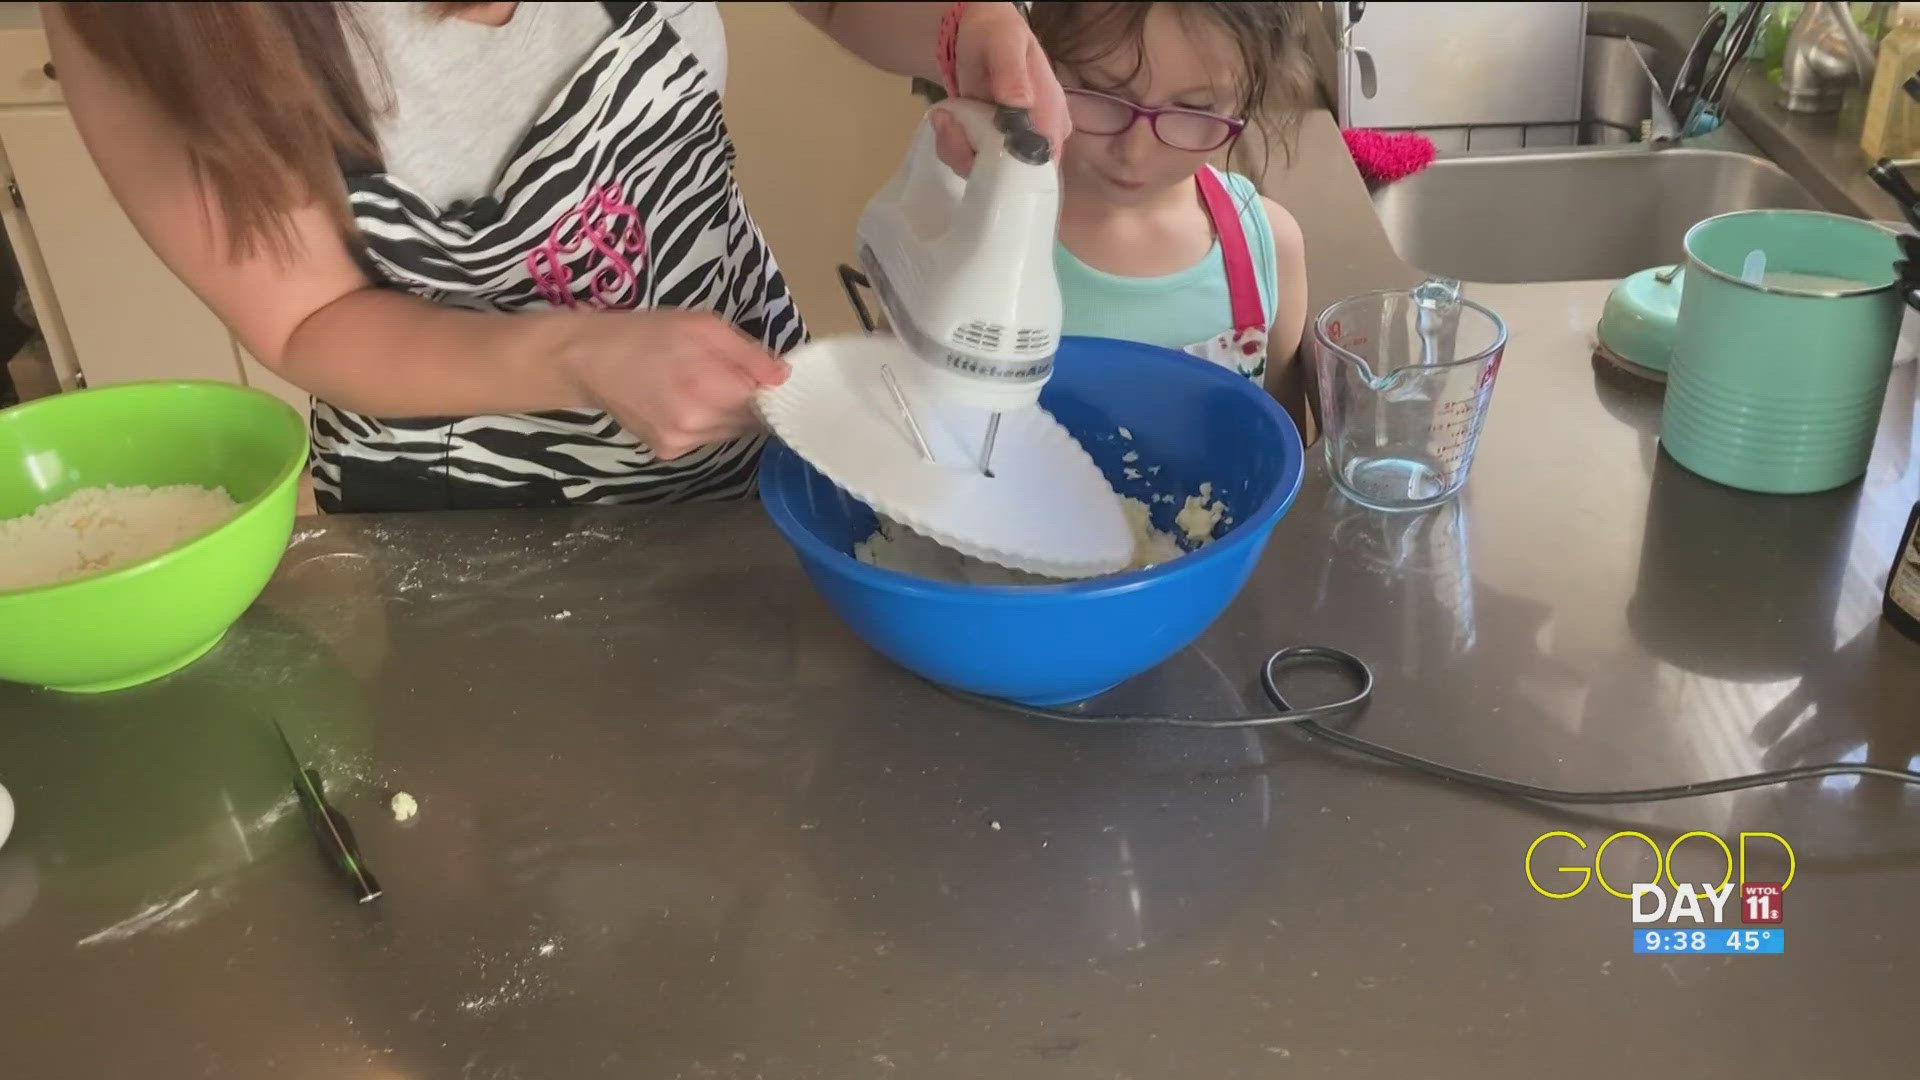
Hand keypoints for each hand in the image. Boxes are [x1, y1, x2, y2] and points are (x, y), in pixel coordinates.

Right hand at [563, 309, 789, 459]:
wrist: (588, 359)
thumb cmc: (648, 333)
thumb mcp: (703, 326)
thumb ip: (748, 354)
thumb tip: (783, 377)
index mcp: (709, 389)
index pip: (766, 404)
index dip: (770, 390)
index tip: (765, 376)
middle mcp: (697, 425)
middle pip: (750, 422)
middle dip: (748, 400)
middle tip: (728, 374)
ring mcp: (680, 443)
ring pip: (729, 433)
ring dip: (728, 413)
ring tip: (703, 384)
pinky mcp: (667, 453)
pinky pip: (705, 439)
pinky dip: (706, 423)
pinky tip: (685, 401)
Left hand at [931, 2, 1069, 174]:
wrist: (976, 34)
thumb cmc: (997, 35)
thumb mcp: (1005, 44)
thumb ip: (1012, 72)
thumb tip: (1021, 105)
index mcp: (1051, 119)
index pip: (1041, 165)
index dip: (1010, 171)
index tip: (978, 147)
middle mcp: (1035, 141)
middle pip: (1009, 177)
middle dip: (973, 158)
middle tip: (949, 124)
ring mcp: (1009, 147)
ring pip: (983, 174)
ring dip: (956, 150)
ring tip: (945, 116)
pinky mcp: (987, 148)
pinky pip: (968, 163)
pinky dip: (950, 146)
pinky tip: (944, 119)